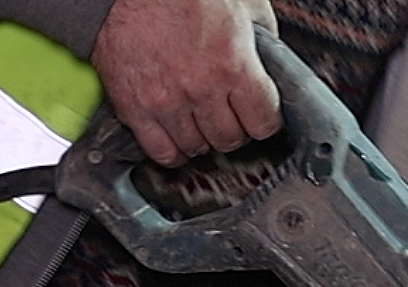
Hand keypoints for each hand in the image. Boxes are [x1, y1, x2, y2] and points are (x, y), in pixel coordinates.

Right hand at [90, 0, 282, 165]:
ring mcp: (166, 101)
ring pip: (197, 148)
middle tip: (229, 117)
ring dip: (202, 139)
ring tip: (200, 122)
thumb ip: (262, 37)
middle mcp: (201, 88)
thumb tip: (272, 59)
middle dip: (234, 130)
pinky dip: (172, 151)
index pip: (264, 122)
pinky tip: (176, 139)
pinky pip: (160, 151)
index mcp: (232, 64)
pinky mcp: (134, 107)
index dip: (264, 120)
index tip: (260, 116)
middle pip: (230, 139)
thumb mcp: (240, 3)